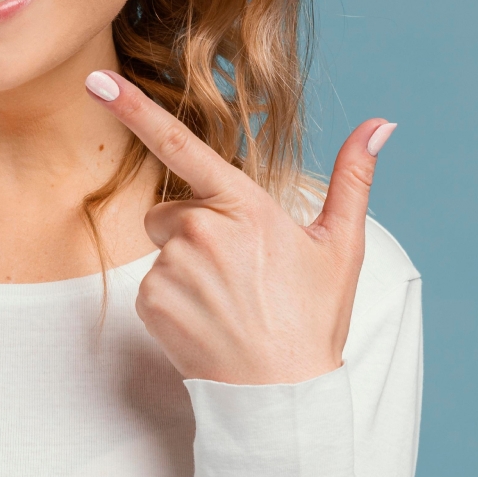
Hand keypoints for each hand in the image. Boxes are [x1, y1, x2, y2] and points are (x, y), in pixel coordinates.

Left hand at [84, 70, 395, 384]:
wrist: (281, 395)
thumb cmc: (312, 319)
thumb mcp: (340, 246)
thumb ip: (353, 178)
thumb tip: (380, 126)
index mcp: (244, 207)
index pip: (179, 145)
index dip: (133, 109)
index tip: (97, 81)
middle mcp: (201, 231)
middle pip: (170, 210)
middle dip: (193, 230)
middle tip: (238, 273)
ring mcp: (172, 267)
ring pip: (162, 249)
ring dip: (185, 267)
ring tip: (226, 301)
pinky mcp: (151, 301)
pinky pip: (151, 285)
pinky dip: (173, 300)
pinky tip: (206, 320)